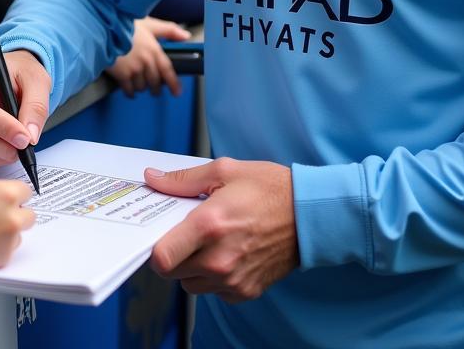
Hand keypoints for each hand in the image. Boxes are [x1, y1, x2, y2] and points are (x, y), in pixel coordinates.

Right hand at [0, 50, 50, 169]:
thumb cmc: (21, 72)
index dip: (2, 126)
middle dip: (0, 144)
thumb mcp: (36, 80)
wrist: (13, 74)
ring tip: (16, 150)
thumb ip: (36, 106)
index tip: (24, 139)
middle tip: (23, 148)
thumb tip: (30, 135)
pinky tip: (4, 153)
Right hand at [0, 179, 35, 285]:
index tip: (11, 199)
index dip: (16, 195)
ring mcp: (10, 238)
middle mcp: (13, 215)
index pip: (26, 191)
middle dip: (18, 215)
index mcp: (5, 194)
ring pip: (20, 233)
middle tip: (1, 217)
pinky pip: (9, 249)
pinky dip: (0, 248)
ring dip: (9, 233)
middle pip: (29, 214)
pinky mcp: (4, 256)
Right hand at [107, 18, 190, 96]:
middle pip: (155, 81)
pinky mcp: (121, 75)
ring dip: (141, 87)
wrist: (102, 29)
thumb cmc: (124, 24)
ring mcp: (134, 69)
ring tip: (137, 82)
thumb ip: (169, 30)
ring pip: (142, 86)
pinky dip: (130, 92)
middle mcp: (146, 61)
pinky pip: (129, 90)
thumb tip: (185, 36)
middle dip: (155, 87)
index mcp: (154, 49)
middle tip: (154, 90)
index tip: (177, 92)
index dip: (173, 83)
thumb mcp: (149, 24)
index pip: (167, 70)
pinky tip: (128, 89)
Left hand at [146, 158, 298, 302]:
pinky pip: (214, 291)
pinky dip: (214, 276)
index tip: (160, 234)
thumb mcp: (225, 170)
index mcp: (209, 226)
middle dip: (174, 253)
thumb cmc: (270, 188)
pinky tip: (229, 252)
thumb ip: (183, 180)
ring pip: (191, 284)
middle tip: (188, 232)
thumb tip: (153, 179)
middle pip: (172, 272)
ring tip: (212, 240)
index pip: (161, 258)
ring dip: (193, 266)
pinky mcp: (245, 292)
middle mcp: (219, 259)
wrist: (310, 214)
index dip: (154, 247)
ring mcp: (233, 280)